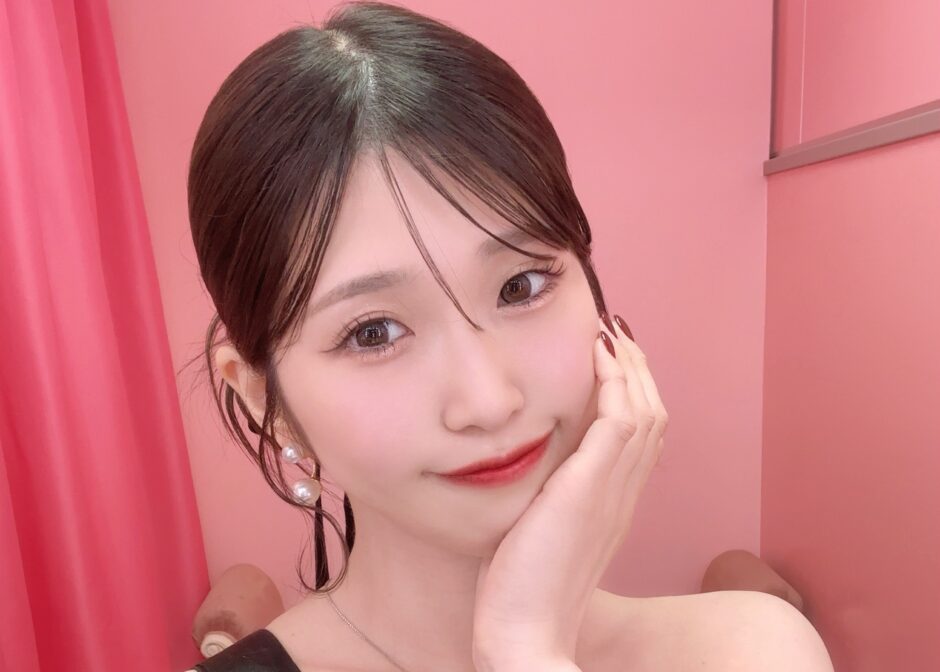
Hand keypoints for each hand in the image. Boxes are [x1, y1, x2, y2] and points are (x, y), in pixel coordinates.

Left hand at [471, 314, 668, 669]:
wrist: (524, 634)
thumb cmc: (521, 591)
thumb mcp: (540, 537)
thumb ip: (548, 505)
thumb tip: (532, 479)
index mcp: (614, 507)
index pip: (639, 438)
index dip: (633, 396)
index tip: (614, 364)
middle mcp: (623, 496)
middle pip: (653, 417)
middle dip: (638, 372)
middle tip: (617, 337)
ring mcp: (613, 492)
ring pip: (646, 411)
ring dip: (631, 367)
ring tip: (610, 334)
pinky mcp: (590, 488)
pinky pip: (621, 420)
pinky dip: (616, 380)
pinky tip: (596, 354)